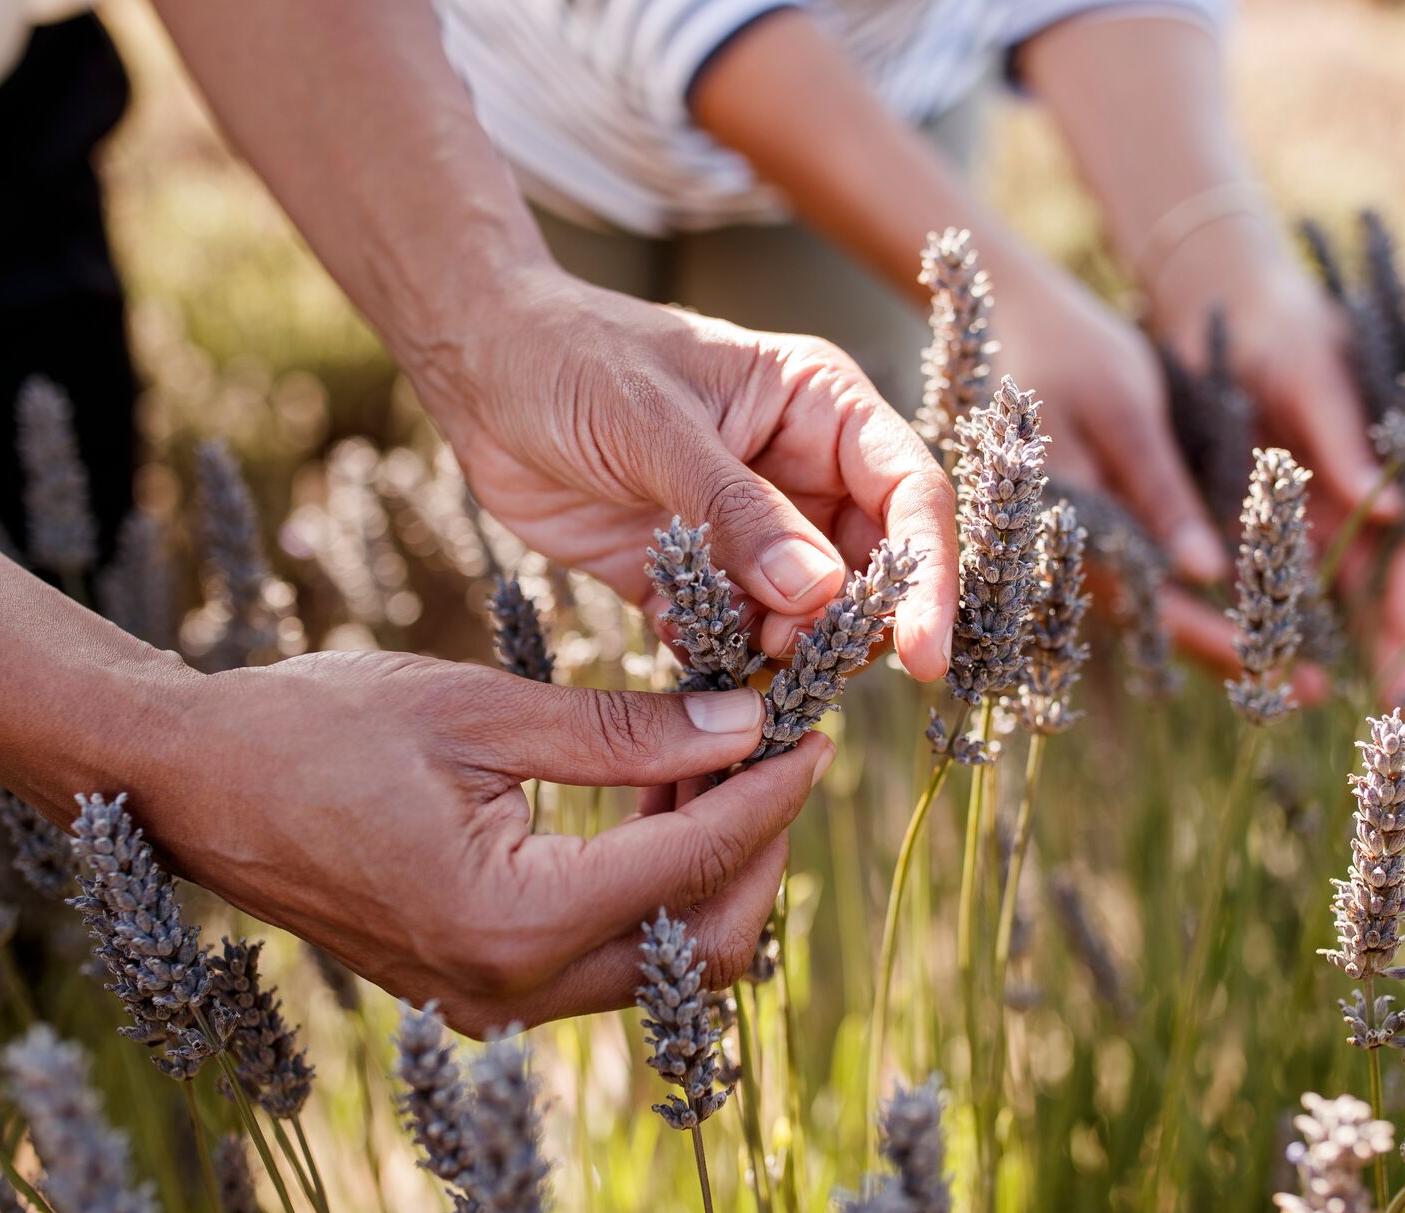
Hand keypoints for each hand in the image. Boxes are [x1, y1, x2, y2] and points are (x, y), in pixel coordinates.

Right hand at [128, 650, 831, 1036]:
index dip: (769, 793)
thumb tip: (743, 722)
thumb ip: (623, 730)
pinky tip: (647, 802)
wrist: (195, 785)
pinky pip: (604, 958)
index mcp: (513, 918)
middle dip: (756, 848)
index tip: (811, 732)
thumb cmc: (318, 729)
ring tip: (708, 761)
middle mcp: (511, 986)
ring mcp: (492, 1000)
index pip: (694, 863)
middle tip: (769, 753)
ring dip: (705, 869)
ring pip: (661, 961)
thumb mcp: (481, 709)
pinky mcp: (479, 987)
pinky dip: (647, 890)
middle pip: (704, 944)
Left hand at [419, 271, 957, 675]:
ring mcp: (749, 530)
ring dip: (785, 649)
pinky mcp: (692, 577)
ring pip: (807, 617)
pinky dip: (722, 660)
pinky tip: (686, 646)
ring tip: (740, 647)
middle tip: (798, 656)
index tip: (921, 655)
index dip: (926, 576)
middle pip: (870, 570)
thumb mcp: (655, 426)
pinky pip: (733, 637)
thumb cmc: (572, 360)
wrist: (479, 376)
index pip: (909, 495)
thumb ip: (737, 510)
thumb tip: (820, 593)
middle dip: (850, 626)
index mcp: (820, 408)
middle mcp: (801, 472)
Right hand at [984, 257, 1323, 693]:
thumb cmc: (1071, 350)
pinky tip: (1250, 610)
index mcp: (1069, 526)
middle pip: (1156, 622)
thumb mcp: (1123, 410)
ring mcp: (1080, 545)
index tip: (1286, 673)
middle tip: (1312, 691)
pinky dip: (1198, 597)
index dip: (1218, 640)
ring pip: (1156, 608)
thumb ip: (1159, 491)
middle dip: (1232, 655)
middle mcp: (1068, 553)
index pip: (1151, 604)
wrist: (1014, 318)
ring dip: (1221, 635)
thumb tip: (1205, 574)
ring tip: (1295, 667)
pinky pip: (1149, 577)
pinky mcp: (1094, 526)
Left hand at [1150, 222, 1404, 698]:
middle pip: (1369, 588)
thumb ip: (1347, 437)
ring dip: (1318, 646)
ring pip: (1313, 597)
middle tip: (1390, 705)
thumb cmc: (1284, 327)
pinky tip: (1247, 657)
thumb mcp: (1318, 373)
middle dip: (1384, 646)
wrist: (1220, 305)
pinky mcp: (1237, 520)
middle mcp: (1340, 504)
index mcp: (1377, 469)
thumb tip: (1391, 511)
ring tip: (1311, 697)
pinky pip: (1249, 578)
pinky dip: (1252, 616)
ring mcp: (1292, 517)